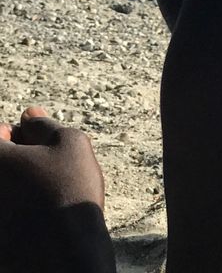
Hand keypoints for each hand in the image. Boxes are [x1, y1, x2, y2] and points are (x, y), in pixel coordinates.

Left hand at [0, 107, 114, 272]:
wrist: (65, 251)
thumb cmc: (69, 190)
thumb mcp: (70, 143)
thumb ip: (44, 125)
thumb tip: (28, 115)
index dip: (18, 134)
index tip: (37, 145)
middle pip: (1, 161)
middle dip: (19, 158)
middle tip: (48, 168)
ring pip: (7, 186)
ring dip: (20, 183)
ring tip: (47, 193)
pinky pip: (9, 208)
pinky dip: (20, 207)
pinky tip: (40, 214)